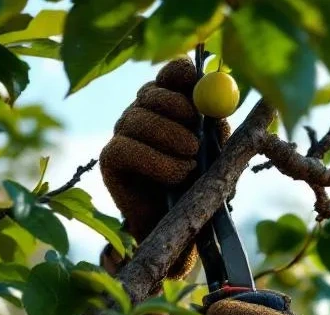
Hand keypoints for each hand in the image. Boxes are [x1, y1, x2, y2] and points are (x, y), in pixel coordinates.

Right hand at [99, 57, 229, 280]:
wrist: (183, 226)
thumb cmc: (203, 186)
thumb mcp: (219, 155)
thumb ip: (217, 128)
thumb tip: (219, 105)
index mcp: (171, 102)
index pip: (172, 73)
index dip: (184, 76)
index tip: (199, 87)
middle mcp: (142, 111)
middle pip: (152, 91)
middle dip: (178, 109)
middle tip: (197, 136)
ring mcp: (123, 132)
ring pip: (139, 119)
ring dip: (171, 141)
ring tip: (191, 164)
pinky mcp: (110, 157)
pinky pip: (127, 148)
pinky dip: (158, 162)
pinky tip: (176, 176)